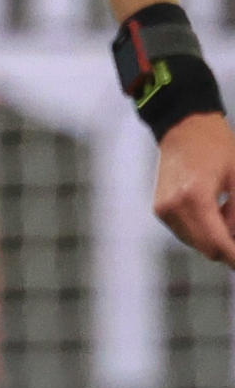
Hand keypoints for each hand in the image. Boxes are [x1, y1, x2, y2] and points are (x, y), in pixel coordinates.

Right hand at [151, 111, 234, 267]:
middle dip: (228, 248)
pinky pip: (186, 232)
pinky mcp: (160, 210)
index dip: (234, 257)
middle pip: (205, 247)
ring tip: (227, 212)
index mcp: (194, 197)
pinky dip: (203, 230)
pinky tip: (213, 211)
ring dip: (216, 238)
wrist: (185, 129)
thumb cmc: (217, 147)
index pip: (216, 243)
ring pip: (196, 242)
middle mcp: (173, 208)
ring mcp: (163, 210)